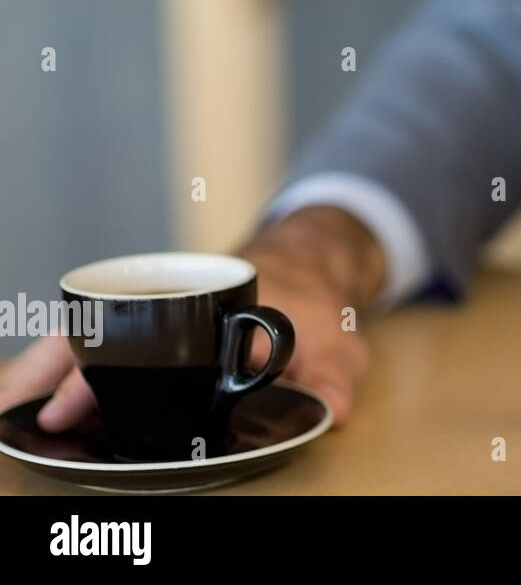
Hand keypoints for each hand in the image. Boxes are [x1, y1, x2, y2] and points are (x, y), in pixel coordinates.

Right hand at [0, 206, 384, 430]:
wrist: (307, 260)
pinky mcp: (151, 319)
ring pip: (90, 333)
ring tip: (8, 401)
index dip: (102, 374)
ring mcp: (160, 309)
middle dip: (59, 371)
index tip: (73, 402)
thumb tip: (334, 411)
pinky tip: (33, 386)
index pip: (141, 342)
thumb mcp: (336, 338)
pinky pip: (97, 334)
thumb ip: (335, 374)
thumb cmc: (312, 302)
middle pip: (99, 334)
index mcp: (211, 304)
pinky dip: (63, 355)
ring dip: (48, 364)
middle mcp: (176, 302)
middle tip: (24, 409)